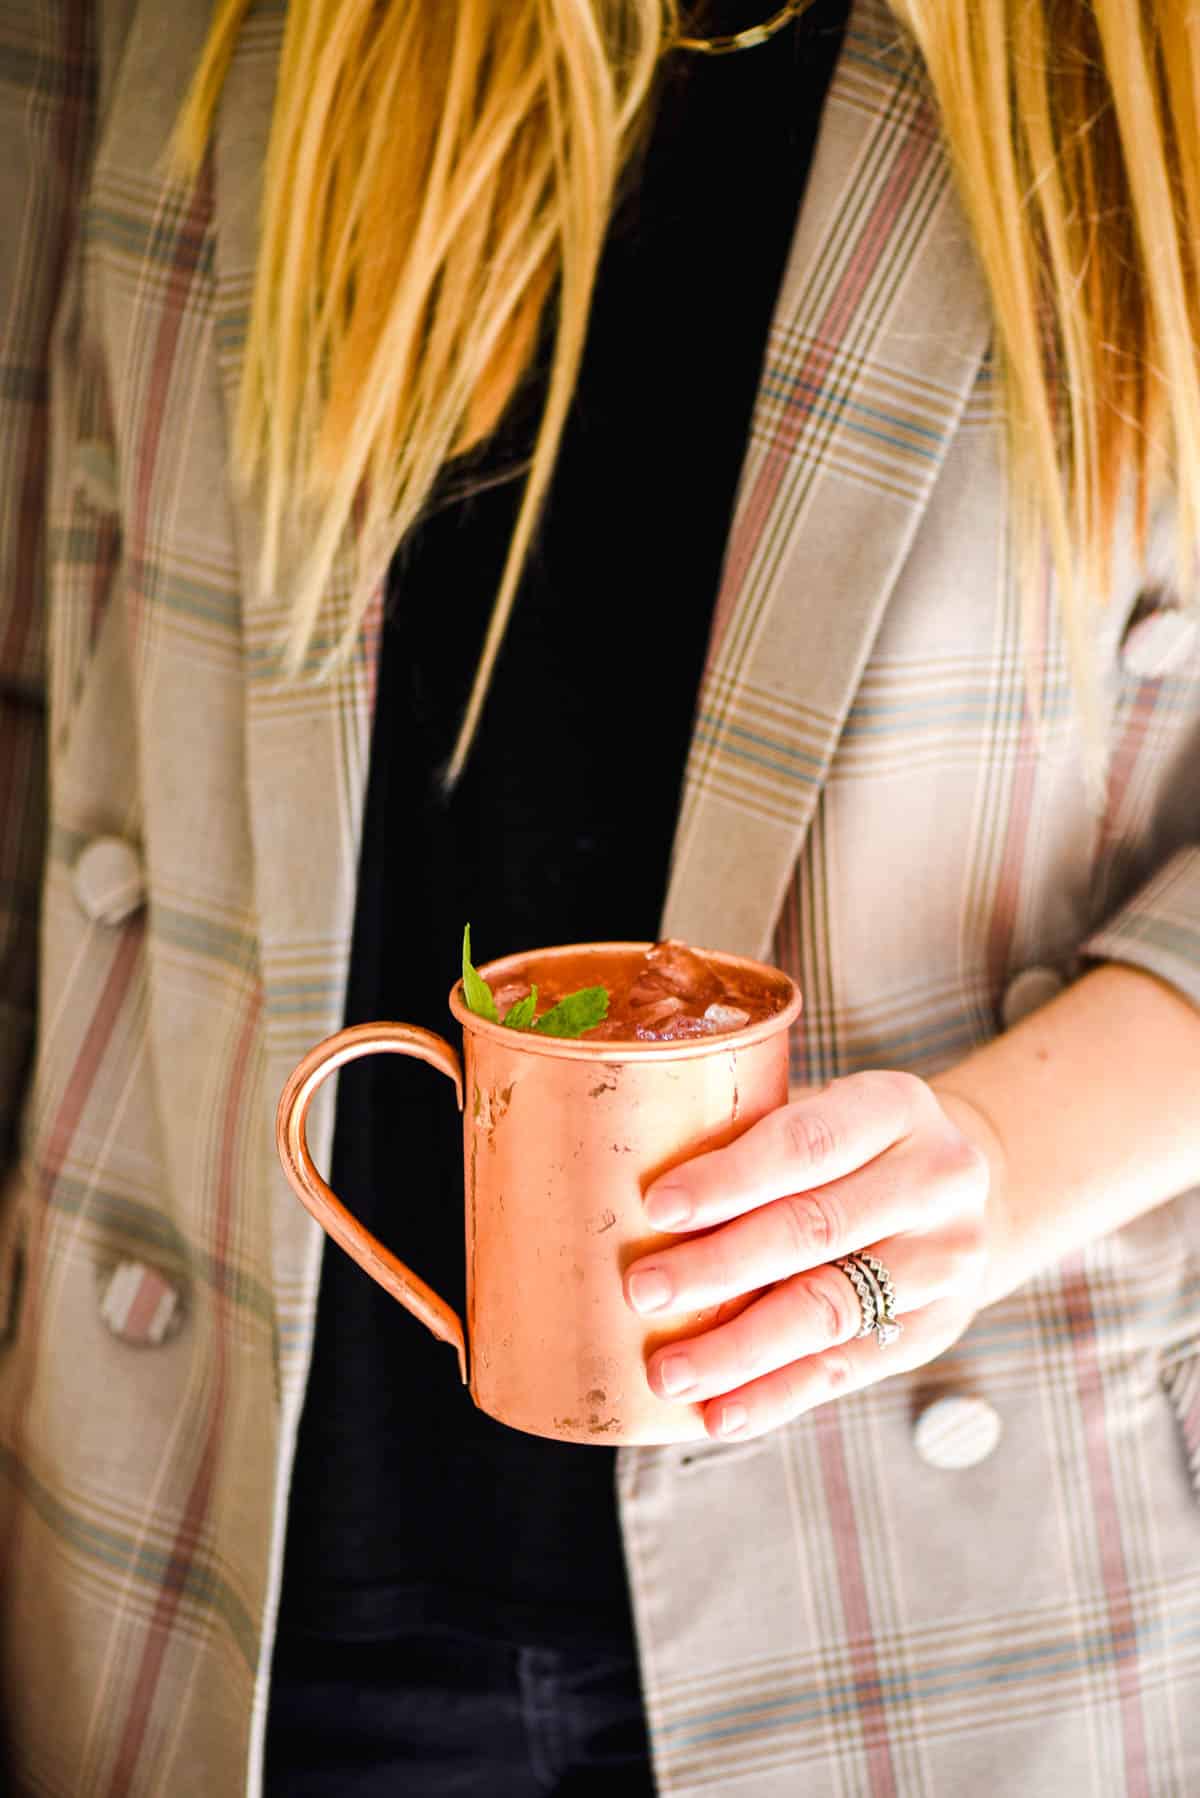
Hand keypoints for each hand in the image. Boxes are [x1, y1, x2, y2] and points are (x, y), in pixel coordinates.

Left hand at [621, 1071, 1005, 1440]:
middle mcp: (936, 1179)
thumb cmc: (846, 1148)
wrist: (958, 1193)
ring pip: (831, 1309)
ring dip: (741, 1348)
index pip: (807, 1142)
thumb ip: (746, 1140)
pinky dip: (778, 1396)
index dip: (730, 1177)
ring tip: (668, 1372)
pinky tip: (720, 1414)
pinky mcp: (937, 1328)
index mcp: (895, 1106)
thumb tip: (617, 1189)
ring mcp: (947, 1259)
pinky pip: (848, 1369)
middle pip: (816, 1228)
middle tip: (643, 1291)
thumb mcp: (819, 1114)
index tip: (657, 1207)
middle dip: (720, 1266)